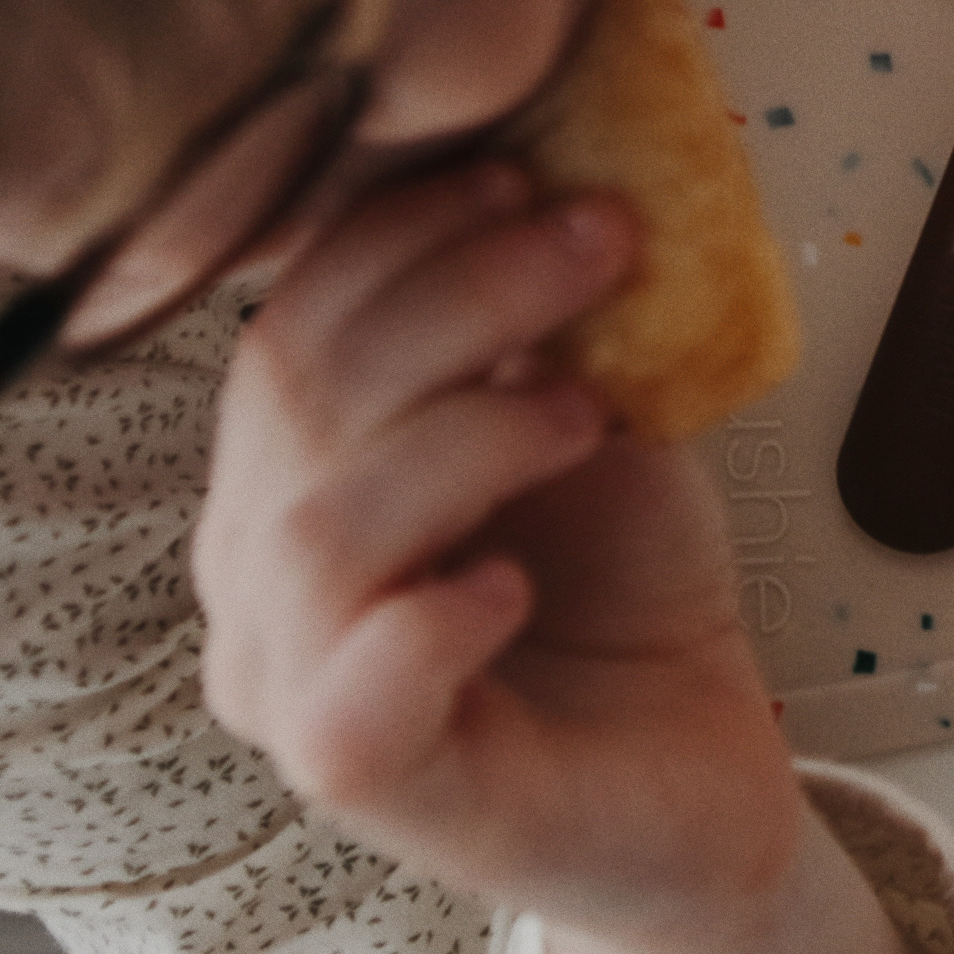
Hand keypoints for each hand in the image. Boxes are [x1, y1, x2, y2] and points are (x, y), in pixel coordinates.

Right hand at [193, 161, 953, 953]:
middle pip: (299, 400)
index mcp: (286, 474)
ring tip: (587, 410)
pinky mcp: (373, 788)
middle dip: (459, 293)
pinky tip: (513, 581)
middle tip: (598, 243)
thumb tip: (555, 165)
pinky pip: (350, 698)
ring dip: (466, 433)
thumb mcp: (581, 410)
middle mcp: (256, 580)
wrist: (697, 760)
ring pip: (313, 532)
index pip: (289, 325)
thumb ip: (535, 318)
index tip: (528, 173)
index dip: (397, 234)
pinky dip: (432, 617)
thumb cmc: (621, 582)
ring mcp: (294, 690)